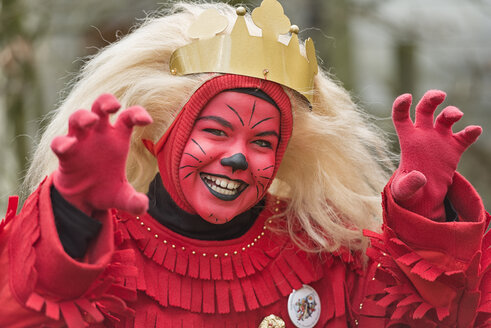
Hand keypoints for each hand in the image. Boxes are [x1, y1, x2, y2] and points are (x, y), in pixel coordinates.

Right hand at [51, 94, 152, 215]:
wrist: (83, 201)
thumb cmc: (106, 190)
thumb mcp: (122, 198)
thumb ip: (133, 201)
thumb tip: (143, 206)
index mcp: (117, 139)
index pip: (128, 118)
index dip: (137, 113)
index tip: (147, 120)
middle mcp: (99, 135)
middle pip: (101, 107)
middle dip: (106, 101)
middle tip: (114, 107)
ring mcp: (80, 141)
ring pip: (78, 117)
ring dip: (83, 116)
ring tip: (91, 121)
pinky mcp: (65, 154)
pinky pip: (60, 143)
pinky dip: (63, 142)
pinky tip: (70, 146)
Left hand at [391, 90, 481, 219]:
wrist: (424, 197)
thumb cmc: (408, 191)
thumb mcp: (402, 191)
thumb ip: (408, 185)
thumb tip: (420, 177)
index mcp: (407, 140)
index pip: (401, 117)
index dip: (401, 105)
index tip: (406, 97)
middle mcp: (423, 135)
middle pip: (425, 109)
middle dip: (431, 99)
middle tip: (440, 95)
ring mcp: (439, 140)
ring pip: (445, 118)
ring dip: (451, 112)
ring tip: (456, 116)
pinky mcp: (454, 148)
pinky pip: (464, 137)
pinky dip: (470, 132)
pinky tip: (474, 131)